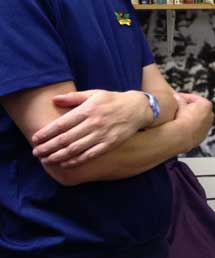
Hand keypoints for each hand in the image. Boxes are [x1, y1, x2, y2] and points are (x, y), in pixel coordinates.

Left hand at [32, 90, 150, 166]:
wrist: (137, 108)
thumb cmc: (112, 100)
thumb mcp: (94, 93)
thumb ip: (73, 97)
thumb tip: (54, 100)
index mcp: (88, 110)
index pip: (62, 124)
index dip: (46, 133)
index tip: (35, 139)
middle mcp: (94, 123)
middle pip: (65, 139)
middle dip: (48, 147)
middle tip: (36, 153)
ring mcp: (102, 135)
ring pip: (75, 149)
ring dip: (58, 156)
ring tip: (46, 160)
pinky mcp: (110, 144)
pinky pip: (89, 155)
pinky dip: (75, 161)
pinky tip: (65, 163)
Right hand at [173, 92, 212, 151]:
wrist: (181, 136)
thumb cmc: (180, 118)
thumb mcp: (178, 104)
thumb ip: (178, 99)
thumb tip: (176, 96)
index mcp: (206, 105)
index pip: (193, 98)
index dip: (182, 97)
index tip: (175, 98)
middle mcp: (210, 116)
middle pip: (196, 109)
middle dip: (187, 108)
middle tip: (176, 107)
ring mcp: (207, 127)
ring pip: (196, 120)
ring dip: (188, 118)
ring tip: (176, 118)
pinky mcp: (202, 137)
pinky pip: (195, 130)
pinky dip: (189, 128)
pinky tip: (180, 128)